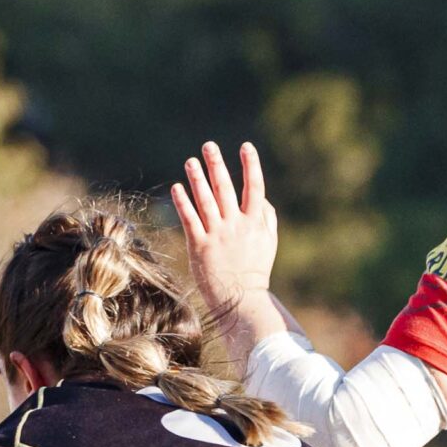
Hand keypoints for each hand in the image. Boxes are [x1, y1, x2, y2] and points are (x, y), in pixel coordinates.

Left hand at [169, 141, 278, 322]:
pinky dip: (183, 202)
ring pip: (206, 200)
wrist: (241, 300)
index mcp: (254, 222)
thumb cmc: (255, 270)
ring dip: (197, 178)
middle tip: (208, 145)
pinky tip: (177, 187)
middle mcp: (236, 224)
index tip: (246, 147)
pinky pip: (190, 219)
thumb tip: (262, 197)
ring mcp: (217, 234)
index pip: (255, 187)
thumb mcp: (269, 242)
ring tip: (190, 161)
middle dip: (217, 164)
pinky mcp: (199, 246)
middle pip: (225, 188)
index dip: (251, 165)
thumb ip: (267, 217)